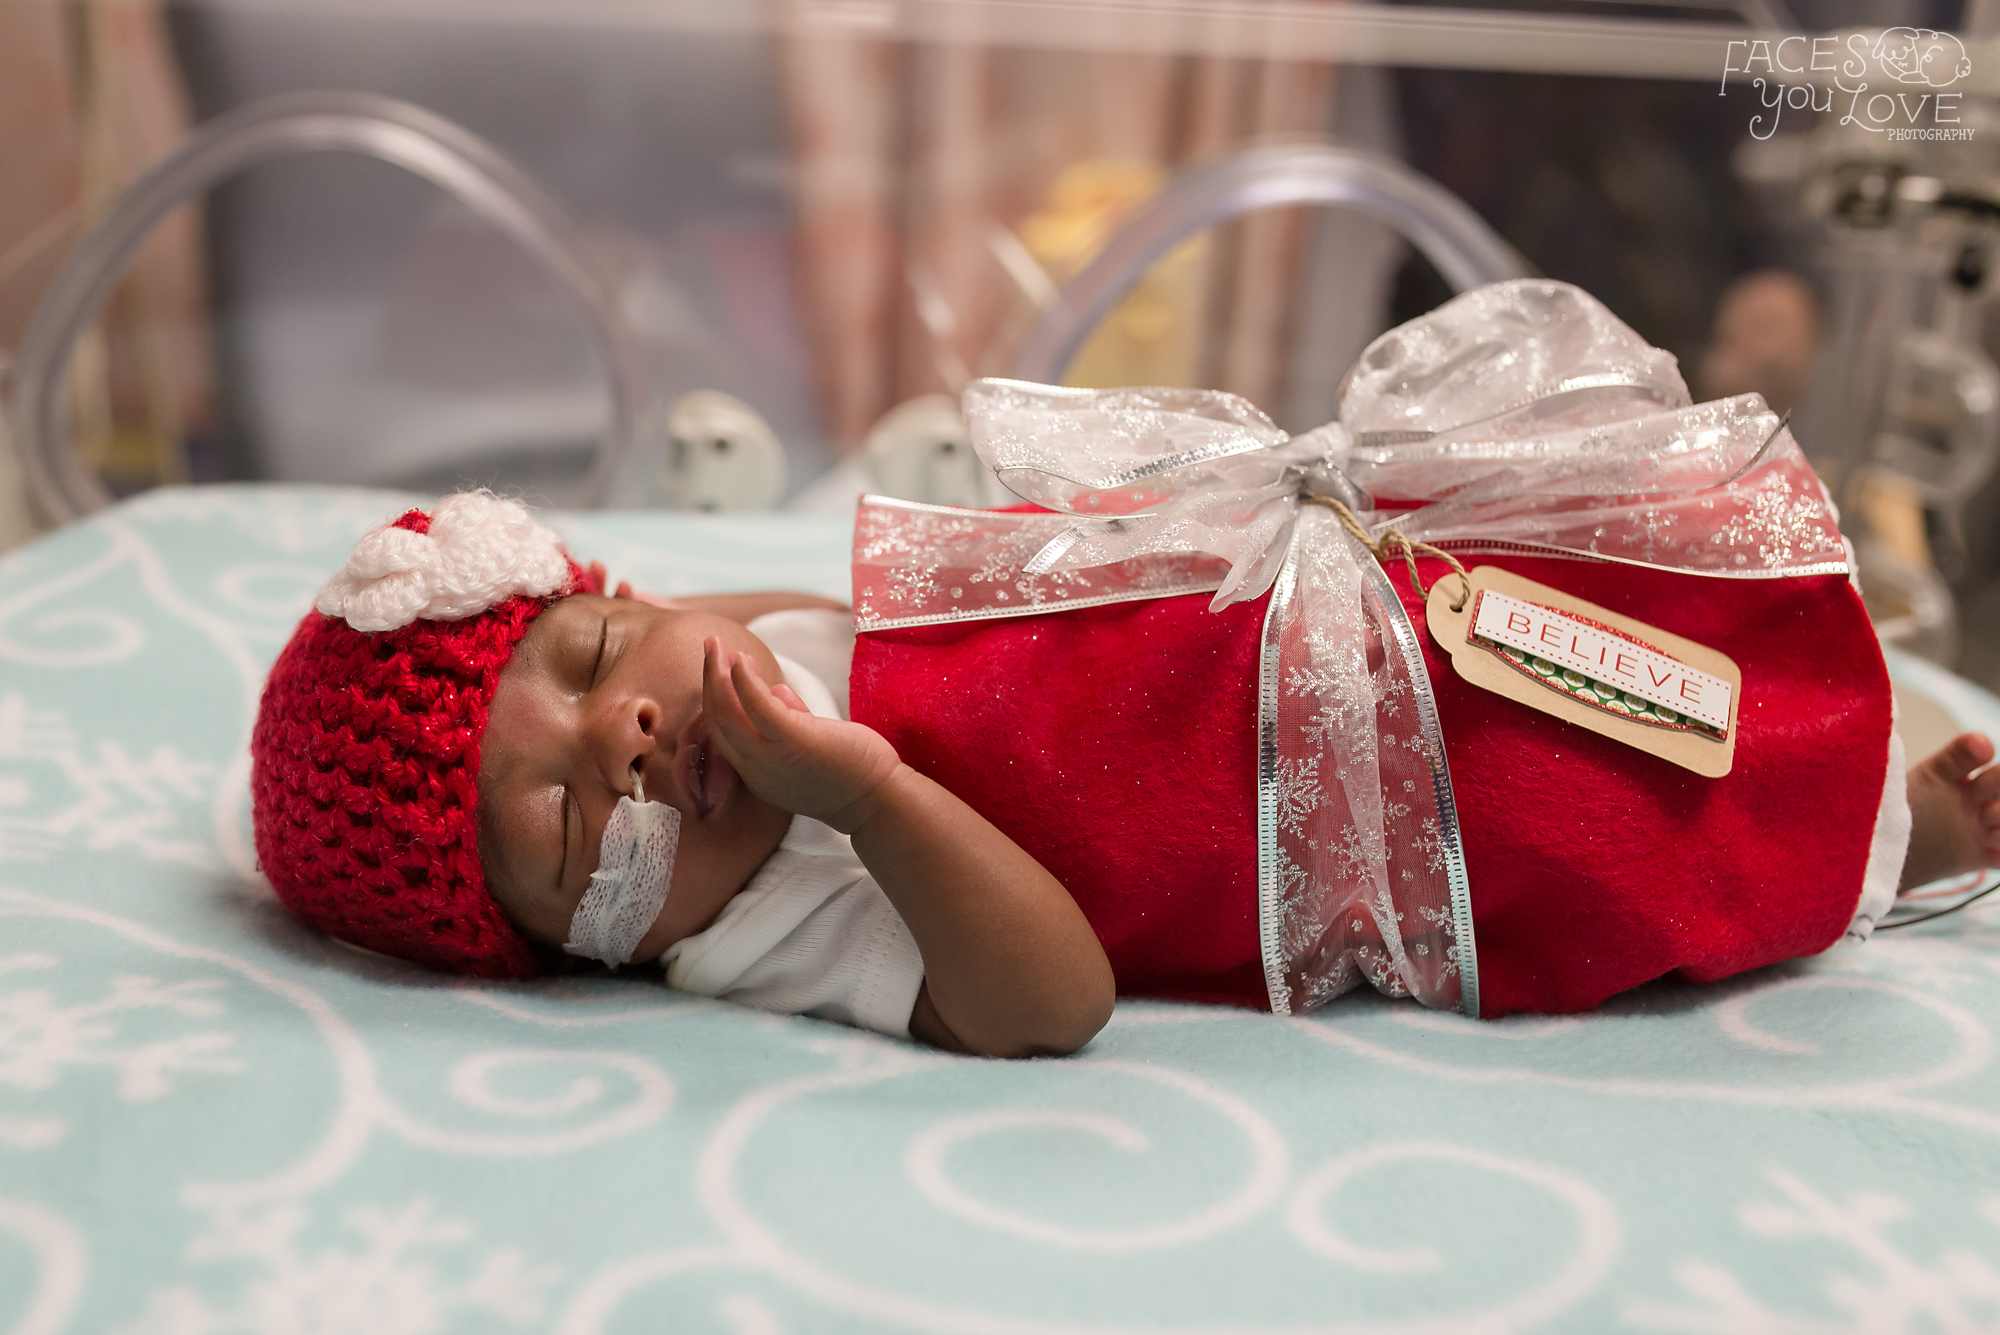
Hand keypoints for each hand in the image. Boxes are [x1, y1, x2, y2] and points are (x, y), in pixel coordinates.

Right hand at [700, 637, 901, 832]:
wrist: (877, 801)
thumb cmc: (848, 772)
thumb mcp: (808, 749)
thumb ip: (790, 722)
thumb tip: (777, 691)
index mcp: (758, 772)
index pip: (722, 734)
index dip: (715, 697)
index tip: (720, 668)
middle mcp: (755, 769)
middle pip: (717, 720)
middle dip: (709, 678)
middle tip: (710, 646)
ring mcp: (771, 757)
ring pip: (727, 713)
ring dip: (717, 673)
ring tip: (716, 644)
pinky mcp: (793, 742)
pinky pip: (758, 707)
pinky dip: (744, 682)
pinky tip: (740, 660)